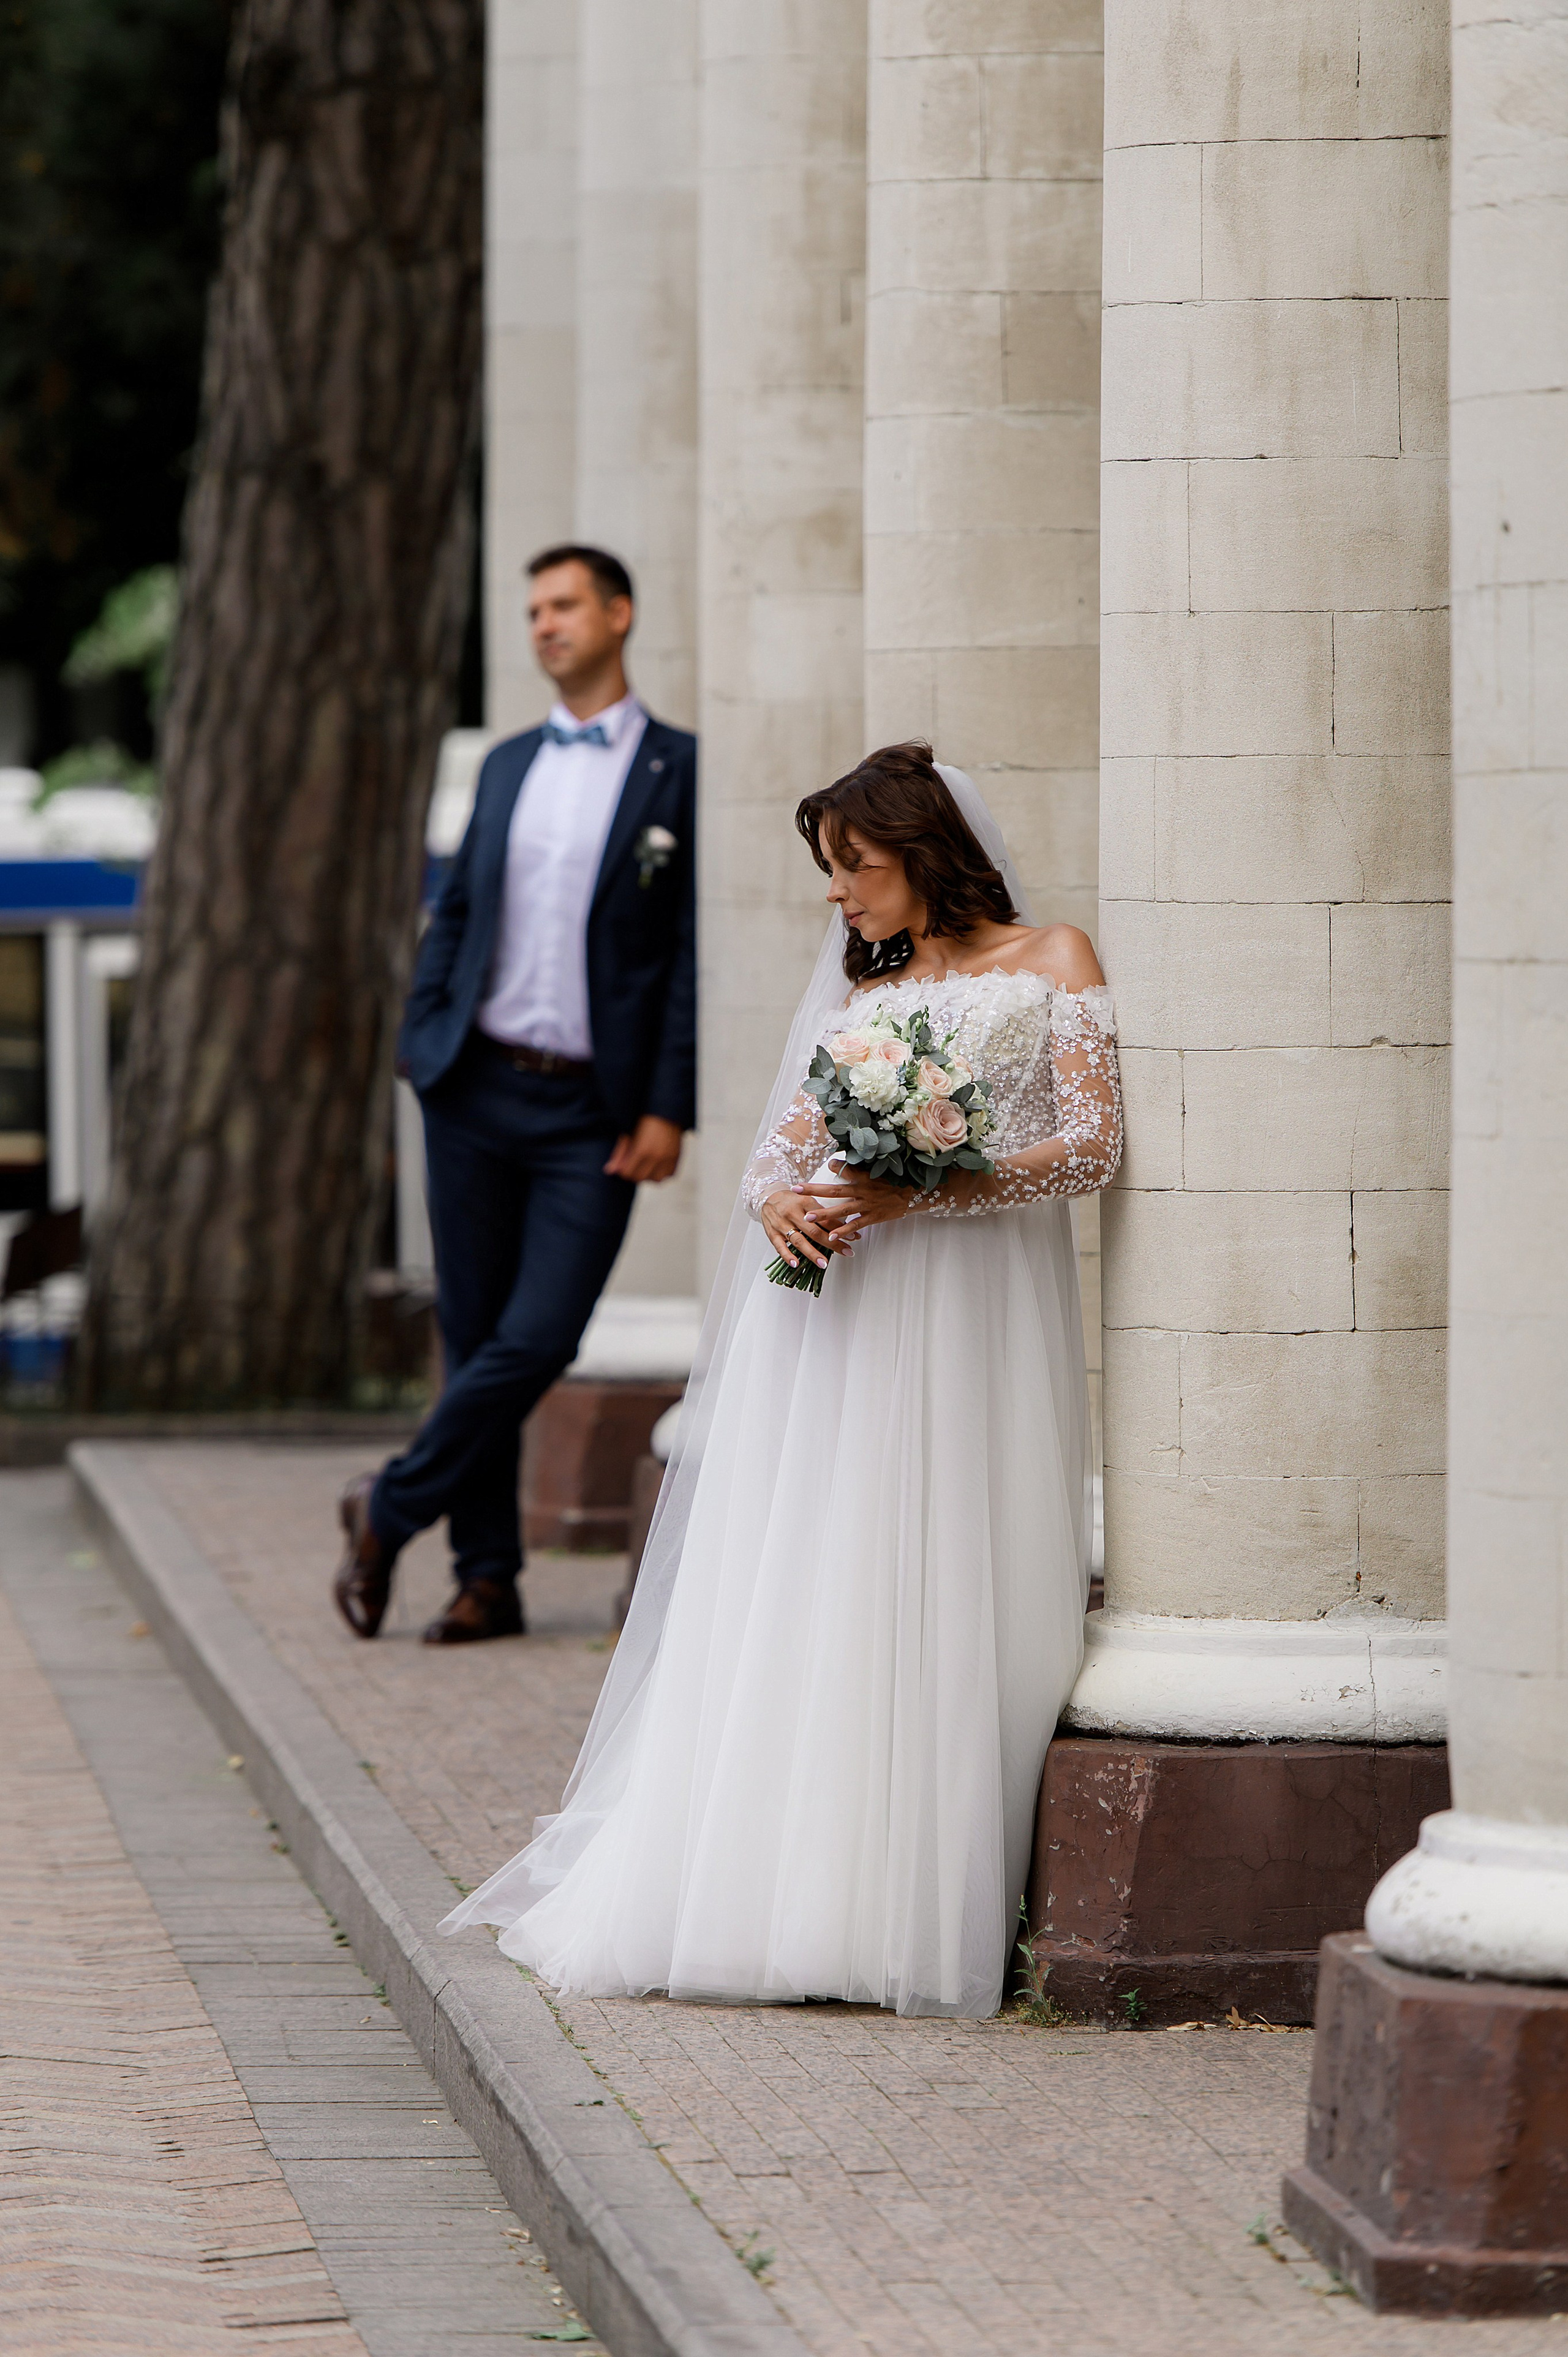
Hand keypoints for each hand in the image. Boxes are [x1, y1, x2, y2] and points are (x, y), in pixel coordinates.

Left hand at [604, 1115, 683, 1182]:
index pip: (628, 1172)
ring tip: (644, 1164)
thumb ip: (619, 1152)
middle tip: (630, 1163)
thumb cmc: (645, 1116)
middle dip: (633, 1172)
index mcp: (643, 1149)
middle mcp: (657, 1156)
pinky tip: (656, 1163)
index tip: (621, 1163)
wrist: (665, 1107)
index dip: (622, 1170)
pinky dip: (662, 1172)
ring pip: (656, 1179)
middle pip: (640, 1177)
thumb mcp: (628, 1133)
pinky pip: (669, 1174)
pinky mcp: (677, 1156)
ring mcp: (669, 1157)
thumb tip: (610, 1170)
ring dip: (648, 1175)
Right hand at [759, 1187, 842, 1272]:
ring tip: (824, 1264)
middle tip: (846, 1251)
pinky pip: (779, 1246)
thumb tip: (842, 1227)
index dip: (840, 1228)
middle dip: (832, 1243)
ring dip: (812, 1253)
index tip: (853, 1237)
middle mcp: (793, 1213)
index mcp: (805, 1202)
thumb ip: (822, 1213)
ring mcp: (782, 1224)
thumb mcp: (807, 1200)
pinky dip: (787, 1256)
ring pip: (799, 1240)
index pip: (825, 1218)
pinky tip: (796, 1264)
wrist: (767, 1196)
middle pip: (815, 1231)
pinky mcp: (772, 1233)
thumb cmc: (791, 1201)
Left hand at [795, 1172, 912, 1248]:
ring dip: (824, 1214)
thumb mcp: (879, 1170)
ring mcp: (867, 1205)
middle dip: (813, 1190)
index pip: (843, 1169)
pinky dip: (844, 1231)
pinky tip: (831, 1236)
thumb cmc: (895, 1182)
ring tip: (808, 1217)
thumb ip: (858, 1167)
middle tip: (796, 1190)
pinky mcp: (873, 1217)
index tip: (824, 1165)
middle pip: (834, 1190)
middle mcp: (862, 1190)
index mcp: (863, 1177)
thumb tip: (836, 1162)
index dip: (833, 1166)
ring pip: (842, 1210)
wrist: (915, 1195)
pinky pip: (856, 1225)